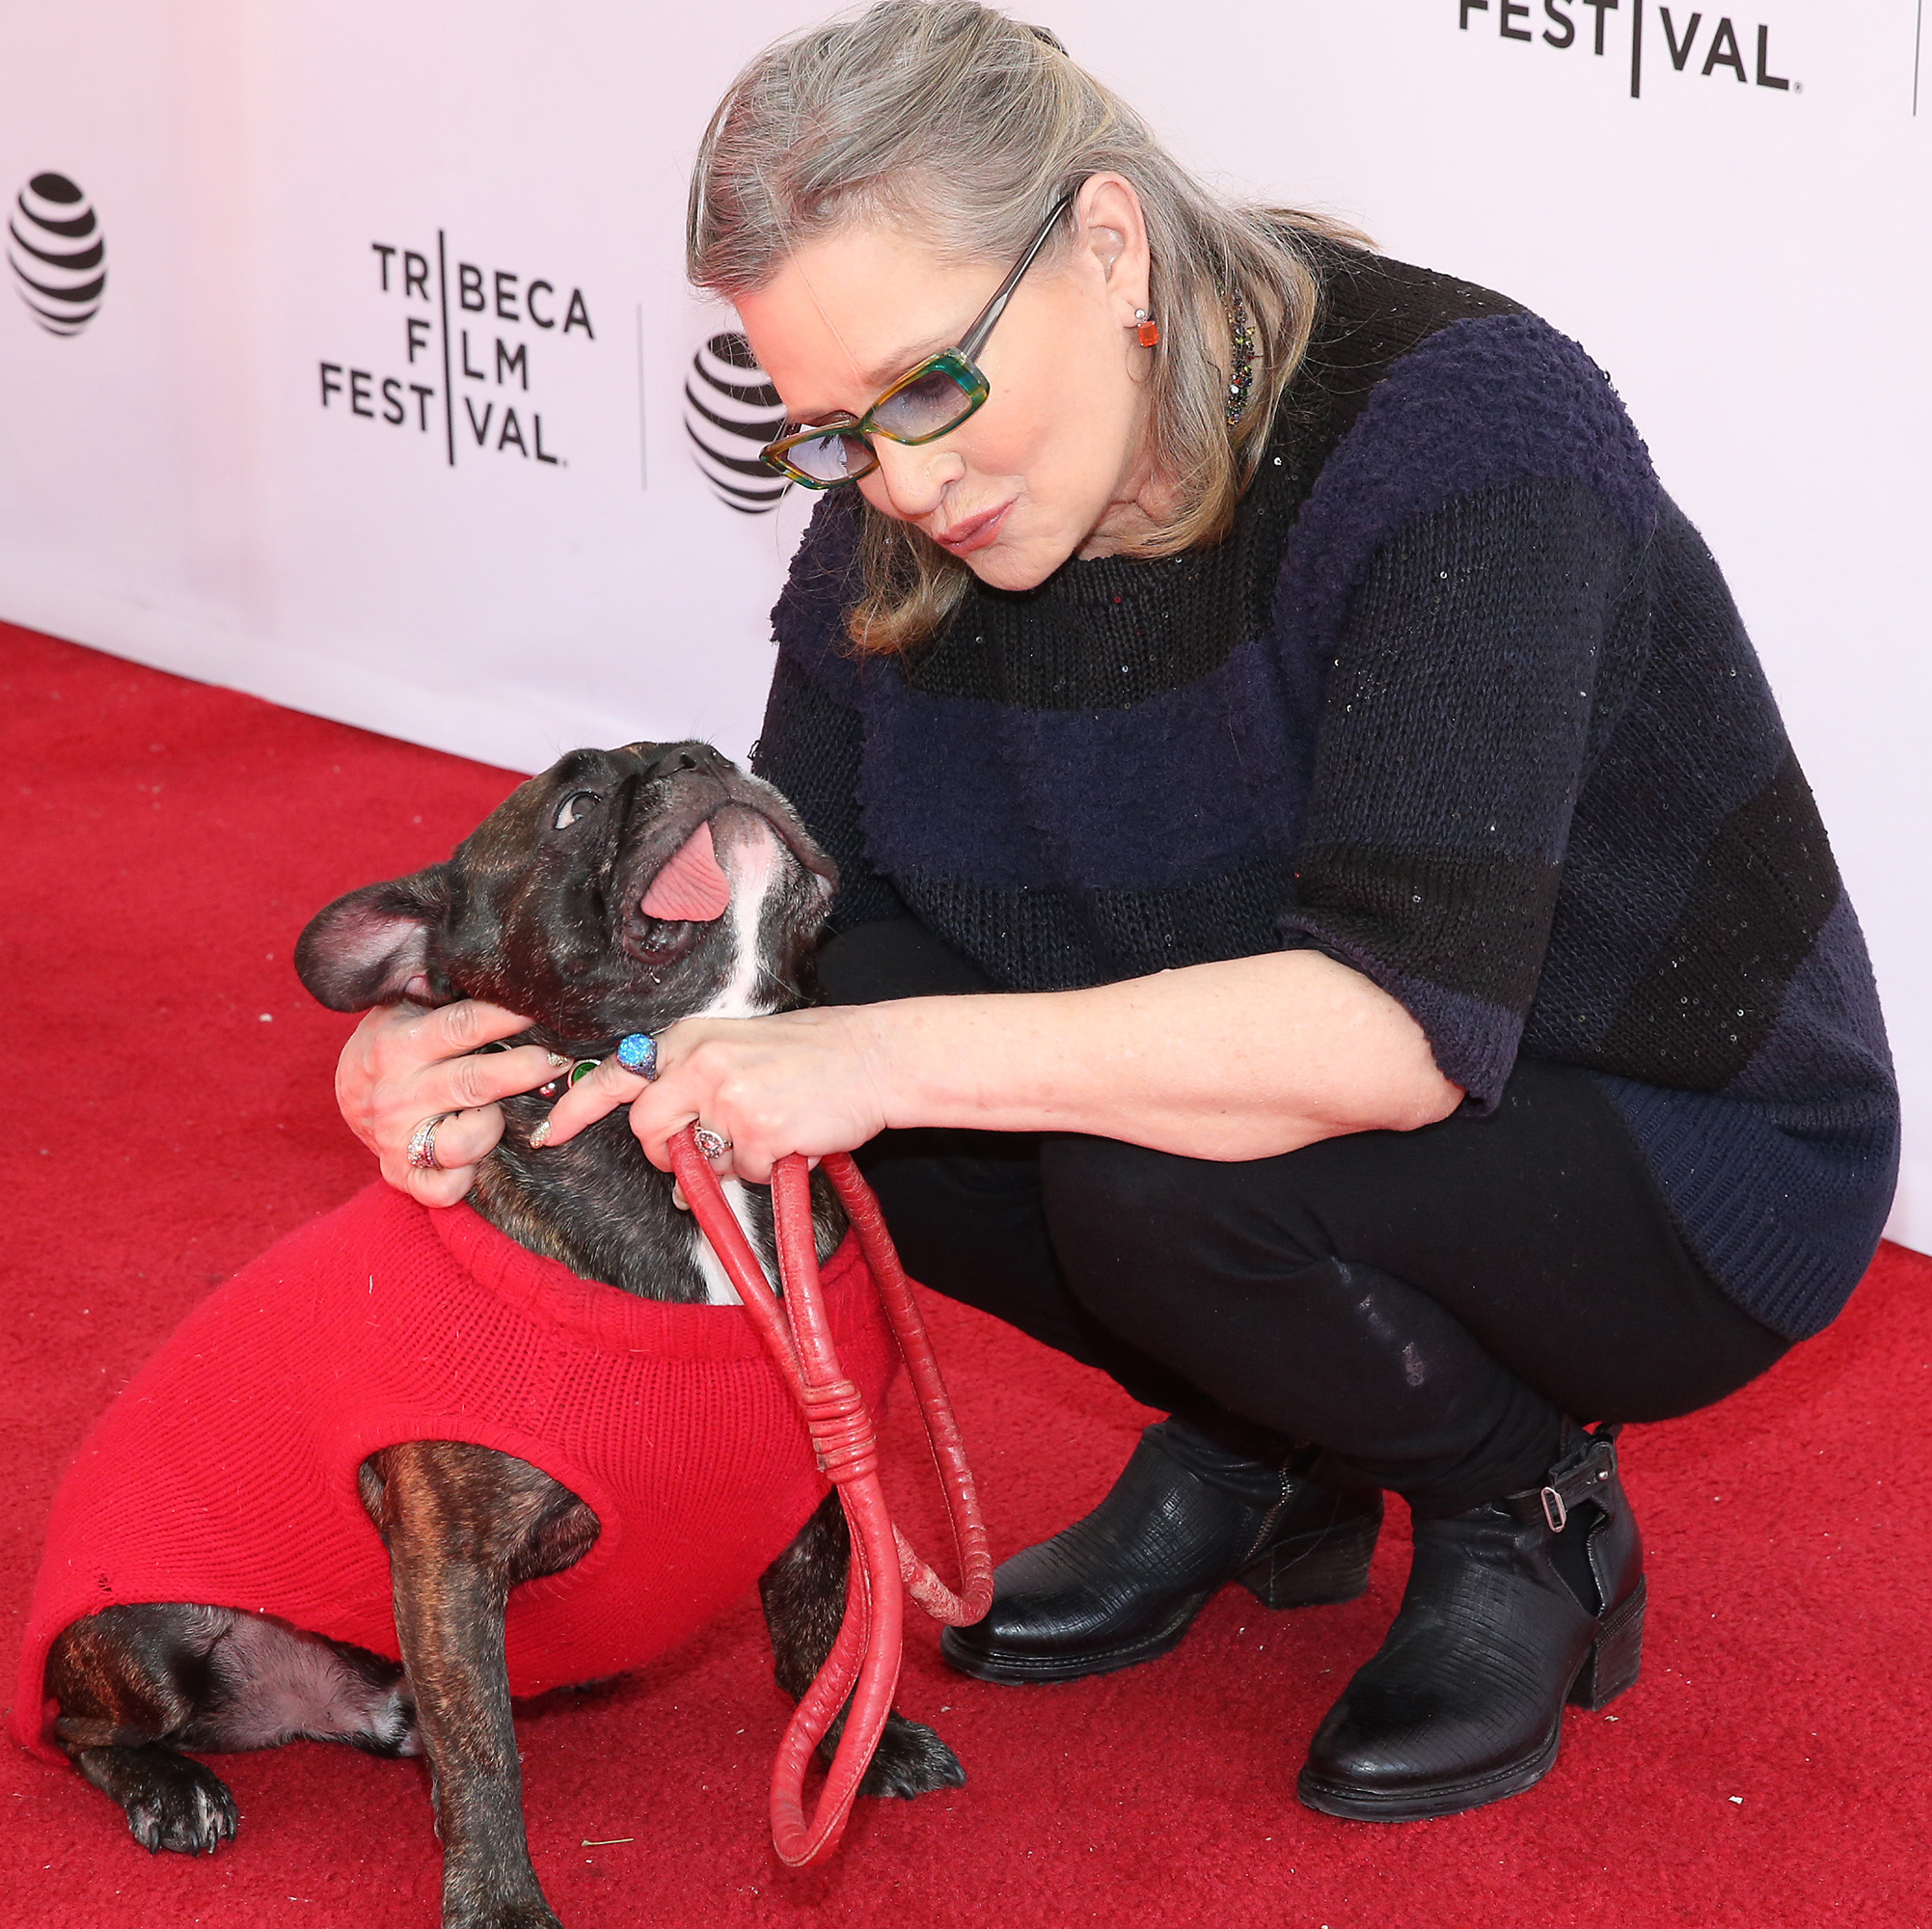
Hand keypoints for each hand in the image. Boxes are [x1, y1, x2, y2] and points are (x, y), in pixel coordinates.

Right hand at [336, 999, 567, 1205]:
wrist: (348, 1097)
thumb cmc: (393, 1045)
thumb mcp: (404, 1009)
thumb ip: (440, 993)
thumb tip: (487, 963)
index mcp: (399, 1044)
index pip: (462, 1026)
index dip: (508, 1017)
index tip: (544, 1009)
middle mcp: (397, 1093)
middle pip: (474, 1082)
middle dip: (525, 1070)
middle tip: (559, 1060)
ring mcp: (398, 1138)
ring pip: (464, 1141)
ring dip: (494, 1126)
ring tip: (504, 1112)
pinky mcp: (400, 1175)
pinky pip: (445, 1189)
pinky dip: (468, 1178)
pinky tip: (480, 1158)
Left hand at [536, 1007, 892, 1183]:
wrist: (874, 1057)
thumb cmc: (812, 1055)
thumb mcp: (740, 1049)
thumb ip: (696, 1087)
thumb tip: (671, 1153)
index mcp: (691, 1038)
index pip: (616, 1074)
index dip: (577, 1108)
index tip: (549, 1134)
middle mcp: (700, 1063)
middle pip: (646, 1129)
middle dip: (667, 1154)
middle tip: (704, 1153)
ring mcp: (726, 1098)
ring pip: (698, 1160)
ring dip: (731, 1160)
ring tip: (771, 1129)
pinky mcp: (756, 1131)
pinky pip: (744, 1173)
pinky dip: (768, 1167)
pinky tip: (794, 1138)